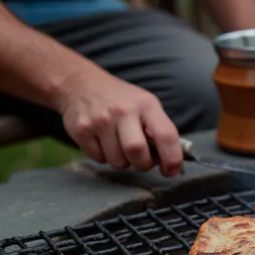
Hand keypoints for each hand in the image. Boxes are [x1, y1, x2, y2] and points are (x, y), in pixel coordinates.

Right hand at [55, 71, 182, 176]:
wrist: (81, 84)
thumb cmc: (122, 101)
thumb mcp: (146, 105)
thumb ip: (159, 130)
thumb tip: (172, 161)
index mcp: (146, 105)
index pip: (166, 136)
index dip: (172, 159)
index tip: (171, 170)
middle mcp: (123, 111)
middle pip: (137, 152)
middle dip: (143, 164)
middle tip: (143, 161)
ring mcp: (100, 120)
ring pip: (117, 161)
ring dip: (123, 162)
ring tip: (121, 147)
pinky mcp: (81, 130)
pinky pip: (99, 159)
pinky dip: (104, 157)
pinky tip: (104, 142)